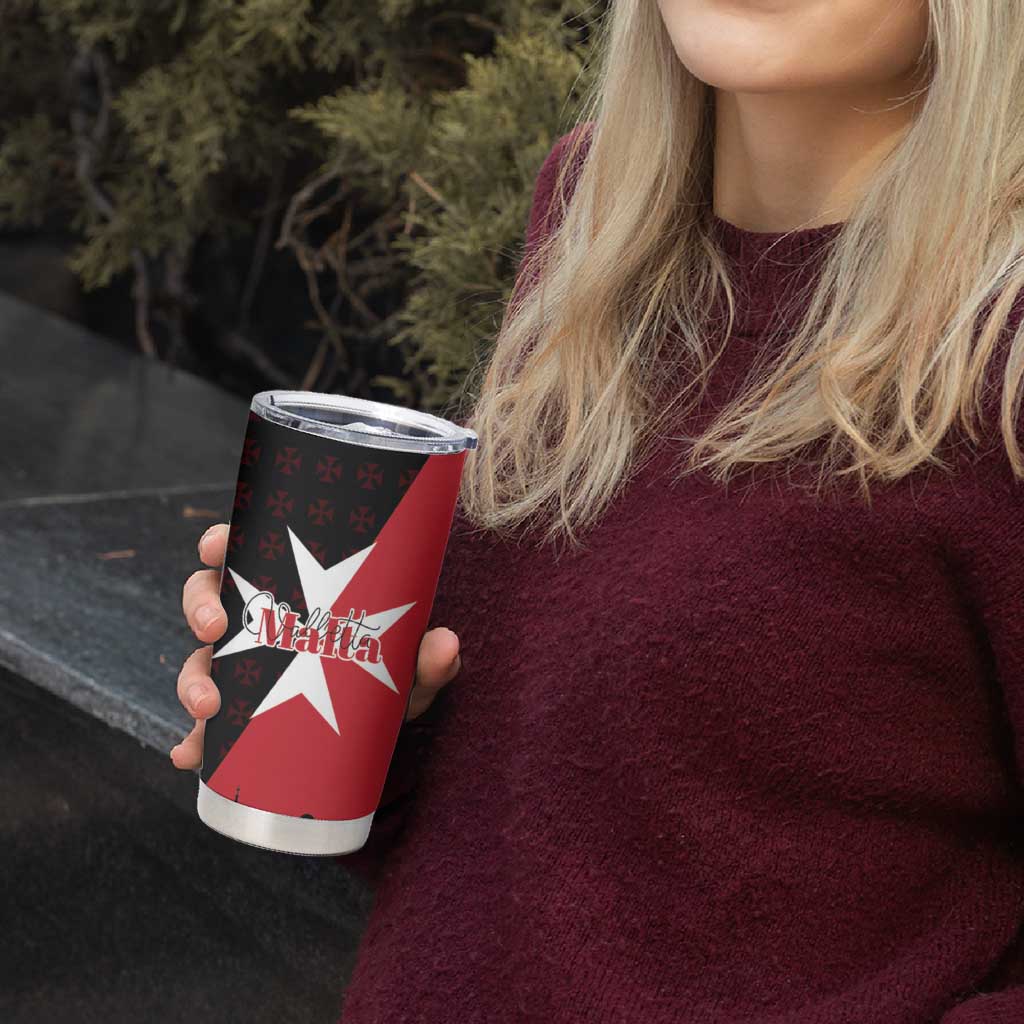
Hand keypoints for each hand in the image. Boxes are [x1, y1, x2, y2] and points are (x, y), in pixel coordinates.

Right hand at [170, 523, 460, 768]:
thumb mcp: (409, 667)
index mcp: (291, 590)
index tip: (216, 546)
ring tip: (208, 707)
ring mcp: (243, 671)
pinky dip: (192, 742)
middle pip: (207, 600)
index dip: (220, 543)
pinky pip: (205, 728)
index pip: (245, 553)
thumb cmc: (391, 674)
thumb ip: (428, 658)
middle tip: (216, 629)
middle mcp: (259, 624)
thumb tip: (446, 644)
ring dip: (192, 680)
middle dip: (200, 610)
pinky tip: (190, 756)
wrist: (383, 728)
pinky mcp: (239, 718)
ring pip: (199, 662)